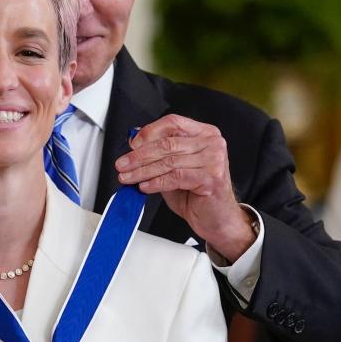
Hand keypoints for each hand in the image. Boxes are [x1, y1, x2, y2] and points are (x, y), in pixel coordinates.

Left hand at [115, 114, 255, 261]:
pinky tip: (144, 186)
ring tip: (128, 177)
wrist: (217, 218)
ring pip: (168, 162)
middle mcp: (212, 143)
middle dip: (139, 156)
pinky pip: (175, 177)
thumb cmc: (197, 193)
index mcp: (204, 133)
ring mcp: (214, 160)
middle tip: (123, 164)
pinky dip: (156, 182)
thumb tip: (134, 142)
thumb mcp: (175, 168)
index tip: (132, 144)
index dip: (149, 132)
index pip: (172, 123)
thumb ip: (159, 154)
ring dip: (143, 171)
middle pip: (168, 144)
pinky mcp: (211, 178)